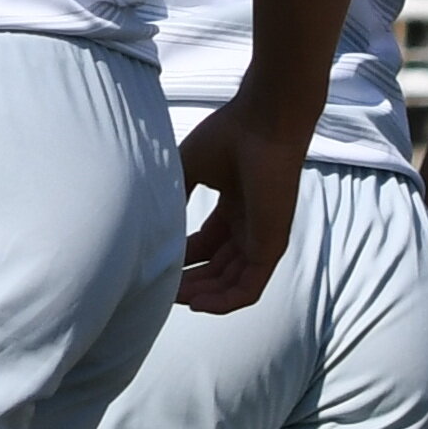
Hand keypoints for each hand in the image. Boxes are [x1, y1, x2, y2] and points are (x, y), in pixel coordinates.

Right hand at [171, 106, 301, 311]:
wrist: (262, 124)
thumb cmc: (229, 136)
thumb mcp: (190, 167)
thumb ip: (176, 195)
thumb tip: (155, 220)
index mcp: (234, 206)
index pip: (206, 243)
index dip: (182, 257)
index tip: (157, 265)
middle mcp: (249, 225)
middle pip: (218, 267)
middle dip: (190, 281)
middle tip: (162, 291)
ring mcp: (262, 238)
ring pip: (232, 283)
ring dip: (203, 295)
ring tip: (174, 300)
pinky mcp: (272, 247)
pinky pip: (249, 288)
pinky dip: (225, 302)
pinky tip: (198, 304)